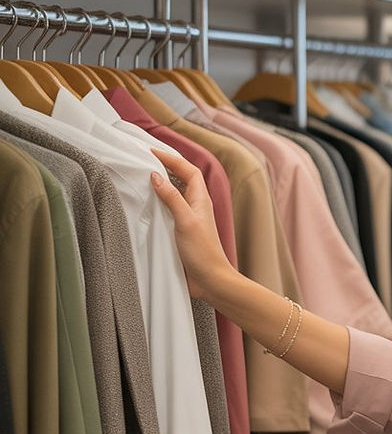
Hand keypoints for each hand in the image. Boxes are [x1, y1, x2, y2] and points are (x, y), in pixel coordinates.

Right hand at [150, 147, 233, 300]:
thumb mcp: (185, 221)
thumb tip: (156, 175)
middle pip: (181, 179)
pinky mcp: (180, 233)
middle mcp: (195, 207)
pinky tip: (143, 206)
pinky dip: (156, 204)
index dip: (172, 158)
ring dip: (160, 185)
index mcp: (201, 200)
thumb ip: (172, 198)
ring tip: (139, 178)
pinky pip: (167, 212)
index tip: (152, 152)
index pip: (188, 170)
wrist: (210, 280)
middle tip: (143, 160)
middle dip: (165, 167)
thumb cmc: (203, 252)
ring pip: (173, 195)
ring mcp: (187, 220)